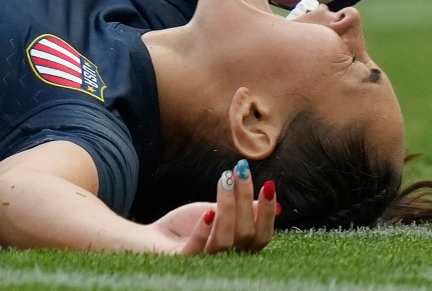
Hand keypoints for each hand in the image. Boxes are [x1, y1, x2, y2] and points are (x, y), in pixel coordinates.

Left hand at [144, 161, 278, 254]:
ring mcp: (204, 261)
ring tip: (225, 179)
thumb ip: (243, 211)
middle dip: (245, 199)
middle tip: (240, 170)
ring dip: (227, 206)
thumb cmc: (189, 225)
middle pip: (245, 234)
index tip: (269, 184)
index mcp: (238, 247)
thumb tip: (277, 204)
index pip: (261, 235)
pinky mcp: (181, 259)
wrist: (154, 237)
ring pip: (224, 239)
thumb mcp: (219, 213)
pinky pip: (196, 249)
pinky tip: (208, 211)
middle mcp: (226, 258)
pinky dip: (204, 230)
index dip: (267, 213)